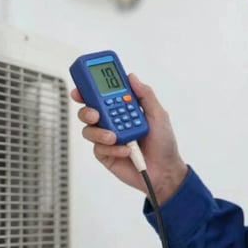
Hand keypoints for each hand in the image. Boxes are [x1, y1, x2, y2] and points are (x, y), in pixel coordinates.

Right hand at [71, 73, 187, 201]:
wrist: (164, 171)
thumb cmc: (163, 143)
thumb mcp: (158, 115)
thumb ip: (145, 95)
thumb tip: (131, 77)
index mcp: (122, 108)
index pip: (102, 95)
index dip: (89, 89)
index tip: (82, 86)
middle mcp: (111, 121)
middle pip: (88, 110)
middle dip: (87, 110)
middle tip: (95, 114)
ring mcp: (106, 138)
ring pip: (89, 130)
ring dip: (100, 133)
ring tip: (114, 137)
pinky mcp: (105, 154)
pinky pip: (98, 148)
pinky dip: (112, 149)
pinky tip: (125, 150)